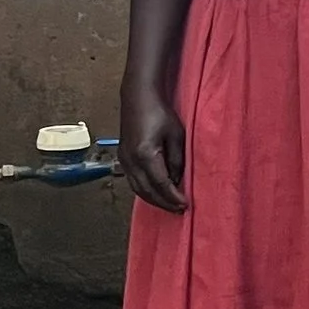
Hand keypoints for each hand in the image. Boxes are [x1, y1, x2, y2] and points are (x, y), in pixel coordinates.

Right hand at [118, 83, 187, 213]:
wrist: (138, 98)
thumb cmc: (160, 114)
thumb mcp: (176, 136)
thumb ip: (176, 160)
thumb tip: (176, 180)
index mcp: (145, 155)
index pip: (161, 184)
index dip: (173, 197)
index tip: (185, 205)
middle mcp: (130, 160)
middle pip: (147, 191)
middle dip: (163, 203)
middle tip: (179, 210)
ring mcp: (123, 160)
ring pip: (137, 188)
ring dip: (153, 199)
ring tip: (169, 205)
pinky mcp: (122, 157)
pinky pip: (132, 180)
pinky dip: (144, 190)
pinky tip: (155, 193)